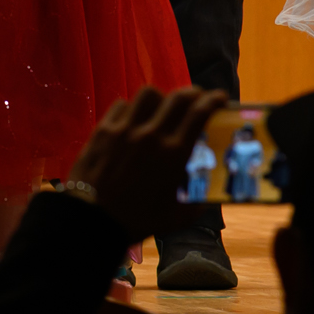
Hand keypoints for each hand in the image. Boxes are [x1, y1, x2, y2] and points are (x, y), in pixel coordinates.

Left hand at [64, 84, 226, 242]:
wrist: (93, 218)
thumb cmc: (137, 220)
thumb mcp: (176, 217)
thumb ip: (195, 203)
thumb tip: (206, 195)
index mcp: (174, 154)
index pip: (199, 114)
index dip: (213, 100)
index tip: (220, 97)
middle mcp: (151, 134)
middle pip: (177, 98)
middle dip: (193, 93)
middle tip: (197, 97)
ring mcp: (125, 129)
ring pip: (148, 94)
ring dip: (161, 98)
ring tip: (163, 107)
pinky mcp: (103, 129)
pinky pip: (122, 105)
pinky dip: (133, 108)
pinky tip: (134, 118)